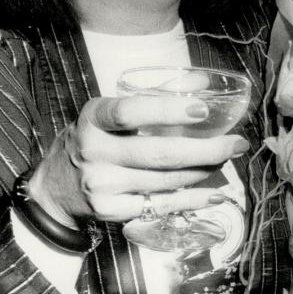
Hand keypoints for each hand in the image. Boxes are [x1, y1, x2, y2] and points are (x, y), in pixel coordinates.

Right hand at [25, 93, 248, 226]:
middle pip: (159, 154)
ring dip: (204, 171)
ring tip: (227, 160)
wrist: (56, 190)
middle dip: (205, 149)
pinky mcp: (113, 211)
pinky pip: (161, 206)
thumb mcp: (108, 114)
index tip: (202, 108)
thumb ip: (153, 97)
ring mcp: (103, 186)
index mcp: (93, 119)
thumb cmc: (93, 141)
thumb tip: (203, 82)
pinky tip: (215, 193)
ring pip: (165, 181)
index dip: (167, 110)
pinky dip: (192, 200)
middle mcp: (95, 153)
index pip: (130, 112)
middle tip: (236, 143)